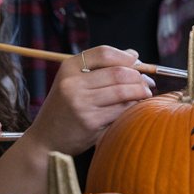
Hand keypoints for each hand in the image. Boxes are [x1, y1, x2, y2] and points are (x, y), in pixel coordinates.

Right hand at [25, 46, 154, 155]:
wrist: (46, 140)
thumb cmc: (66, 109)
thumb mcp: (74, 83)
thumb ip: (101, 68)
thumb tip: (134, 55)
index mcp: (68, 68)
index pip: (104, 53)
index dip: (126, 57)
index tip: (137, 62)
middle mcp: (72, 83)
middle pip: (118, 72)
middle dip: (139, 76)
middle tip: (147, 82)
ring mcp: (80, 102)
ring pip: (123, 90)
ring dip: (141, 91)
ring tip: (145, 93)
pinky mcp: (90, 121)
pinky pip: (122, 109)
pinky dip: (134, 107)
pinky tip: (136, 107)